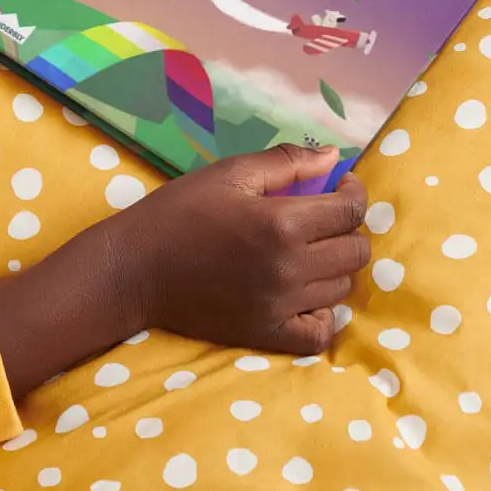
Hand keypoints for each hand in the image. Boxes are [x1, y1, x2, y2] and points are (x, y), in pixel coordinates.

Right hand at [0, 144, 367, 399]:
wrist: (134, 269)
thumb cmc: (178, 212)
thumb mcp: (228, 174)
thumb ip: (285, 162)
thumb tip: (334, 156)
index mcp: (283, 222)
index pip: (350, 211)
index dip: (353, 194)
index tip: (339, 187)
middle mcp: (291, 268)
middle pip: (356, 252)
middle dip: (347, 228)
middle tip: (321, 218)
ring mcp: (282, 306)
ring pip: (342, 288)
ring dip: (334, 266)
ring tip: (307, 251)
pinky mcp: (268, 334)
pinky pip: (321, 332)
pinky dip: (321, 313)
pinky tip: (303, 294)